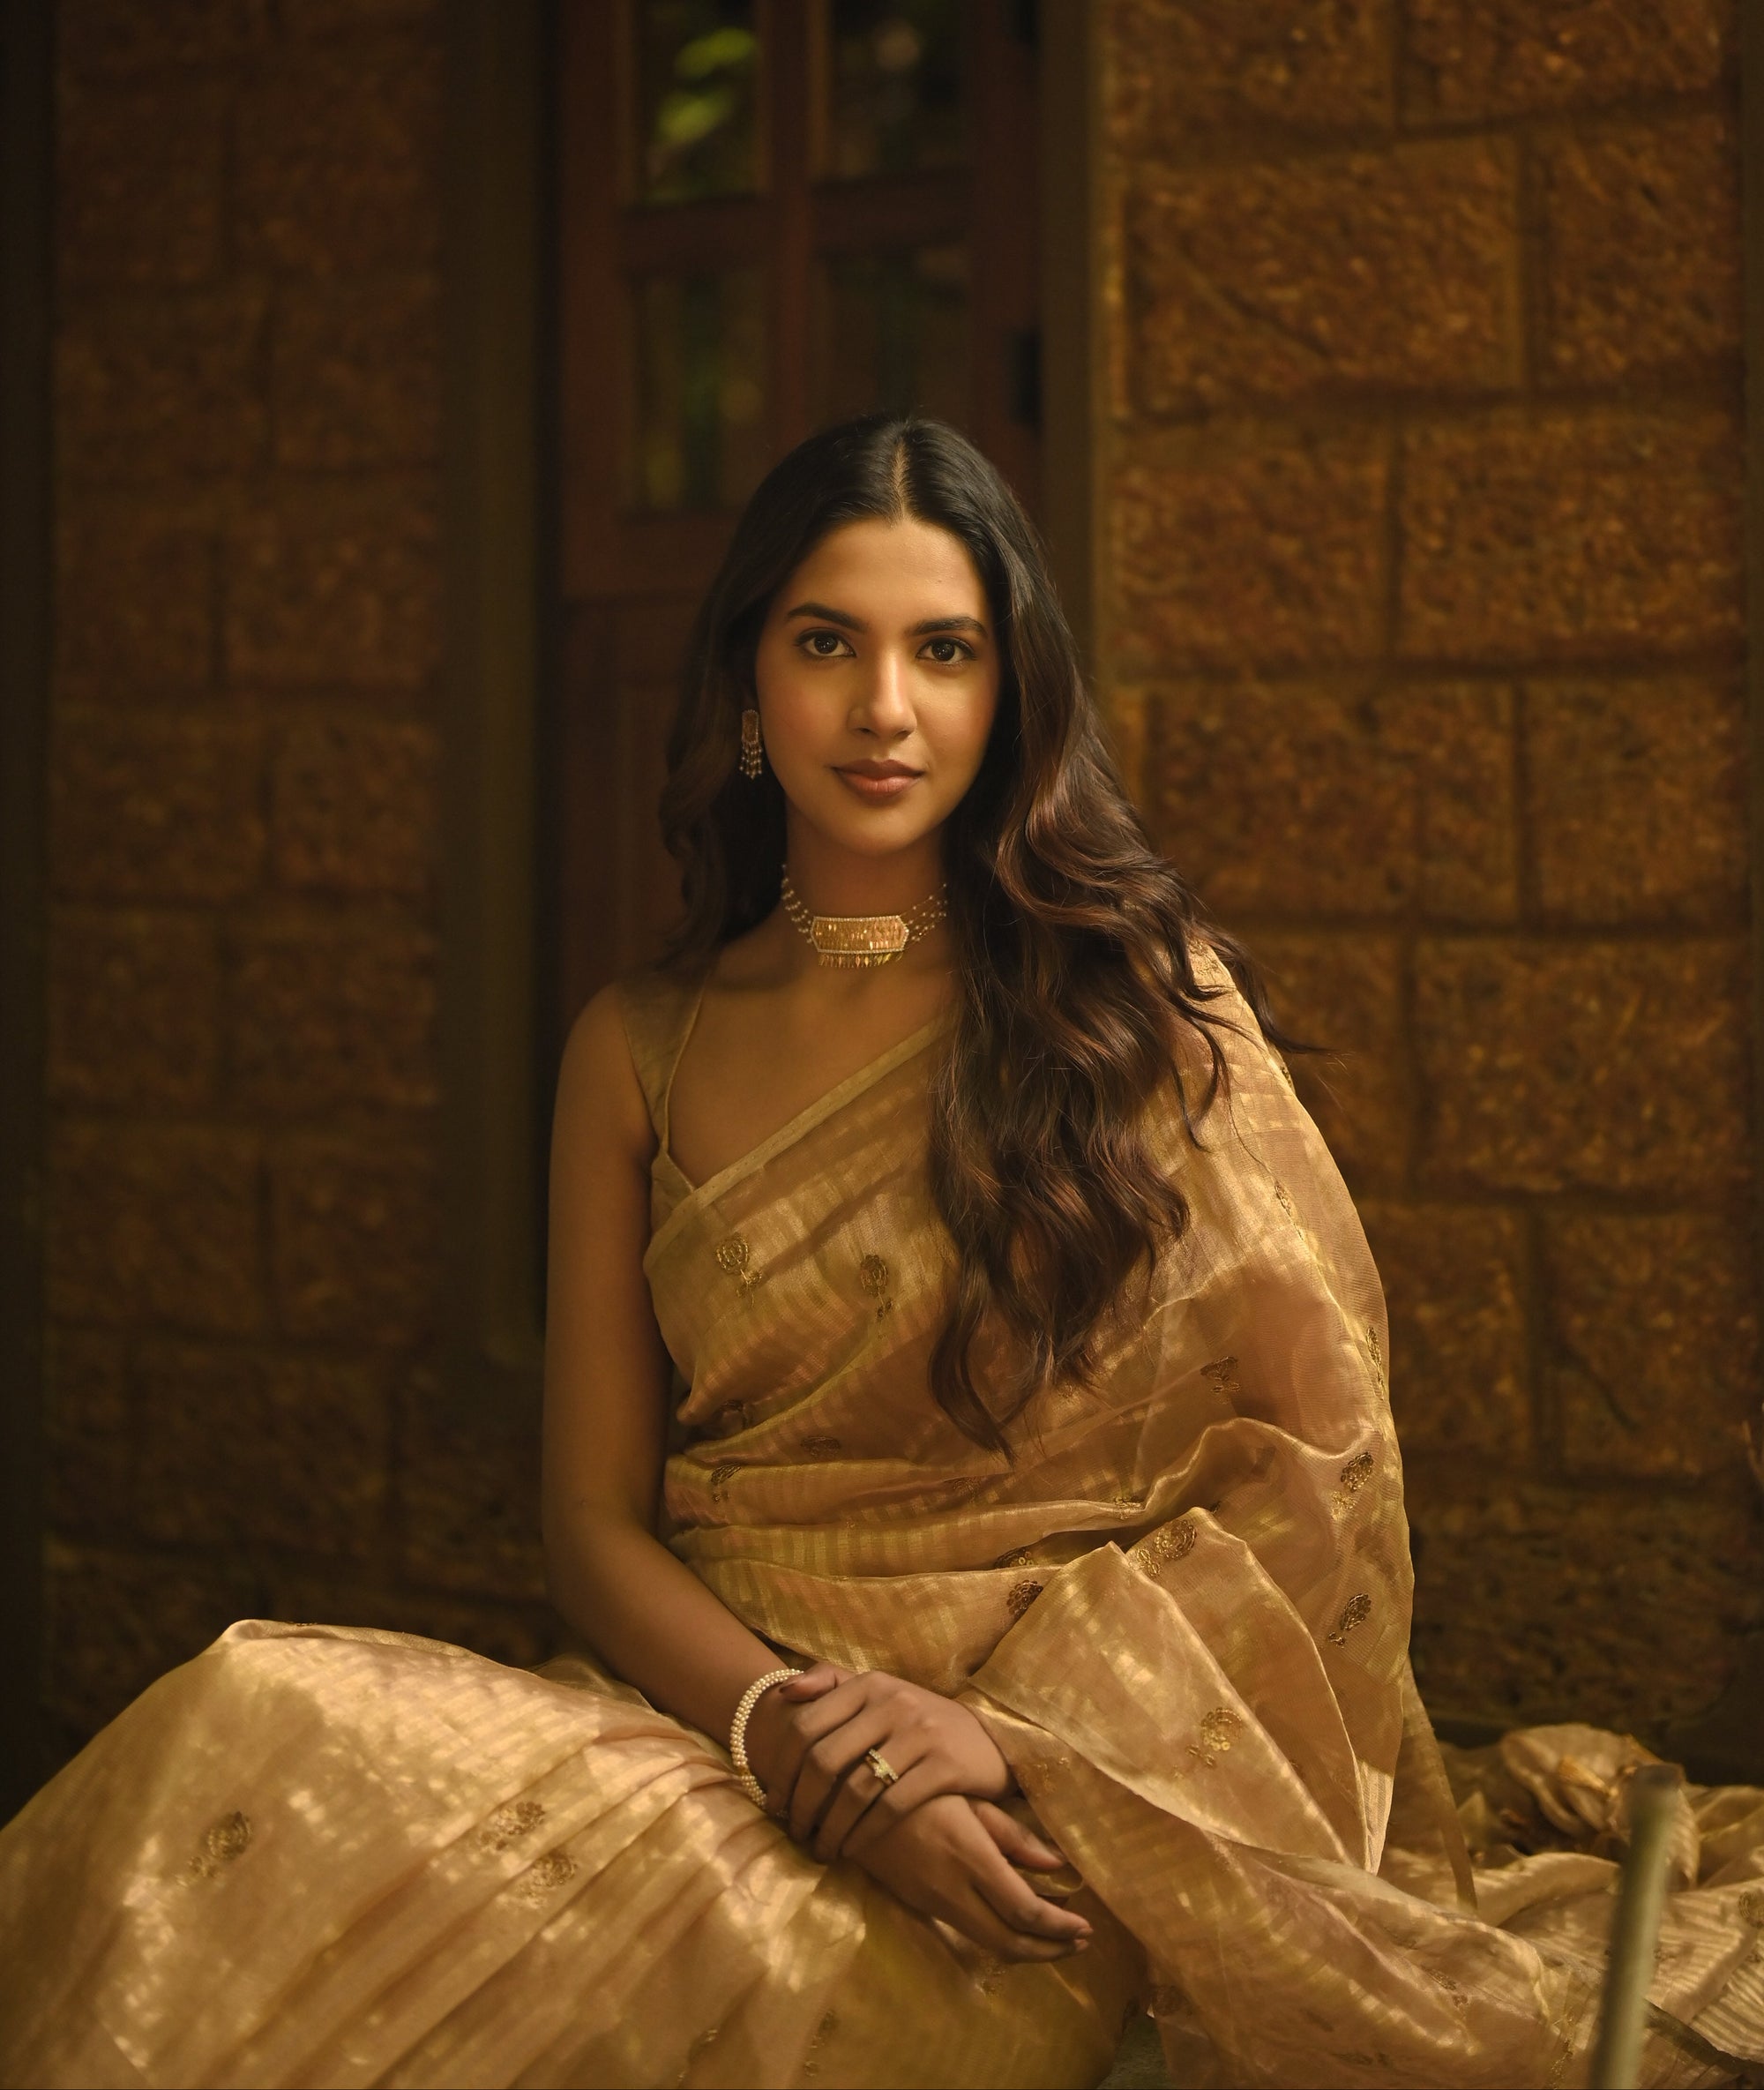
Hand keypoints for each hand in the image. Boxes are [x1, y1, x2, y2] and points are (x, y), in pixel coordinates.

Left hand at [753, 1664, 1013, 1861]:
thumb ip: (831, 1682)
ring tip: (820, 1848)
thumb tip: (784, 1693)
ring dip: (830, 1827)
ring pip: (855, 1789)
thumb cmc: (921, 1721)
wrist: (989, 1739)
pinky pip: (892, 1807)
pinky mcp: (945, 1766)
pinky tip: (853, 1849)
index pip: (805, 1725)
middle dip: (801, 1804)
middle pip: (824, 1760)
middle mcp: (892, 1702)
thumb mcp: (880, 1692)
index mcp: (868, 1684)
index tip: (774, 1803)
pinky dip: (865, 1834)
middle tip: (794, 1833)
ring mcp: (920, 1733)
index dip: (781, 1769)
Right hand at [844, 1793, 1092, 1961]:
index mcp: (969, 1856)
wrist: (848, 1794)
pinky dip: (1001, 1937)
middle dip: (1049, 1950)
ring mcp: (931, 1901)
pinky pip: (968, 1932)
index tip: (1087, 1927)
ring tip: (1057, 1940)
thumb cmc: (915, 1780)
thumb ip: (1010, 1832)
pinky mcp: (917, 1902)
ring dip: (1027, 1949)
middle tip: (1080, 1944)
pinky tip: (1017, 1924)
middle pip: (1008, 1942)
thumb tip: (1057, 1864)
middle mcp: (951, 1889)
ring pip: (987, 1943)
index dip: (1059, 1928)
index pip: (1023, 1911)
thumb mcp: (967, 1796)